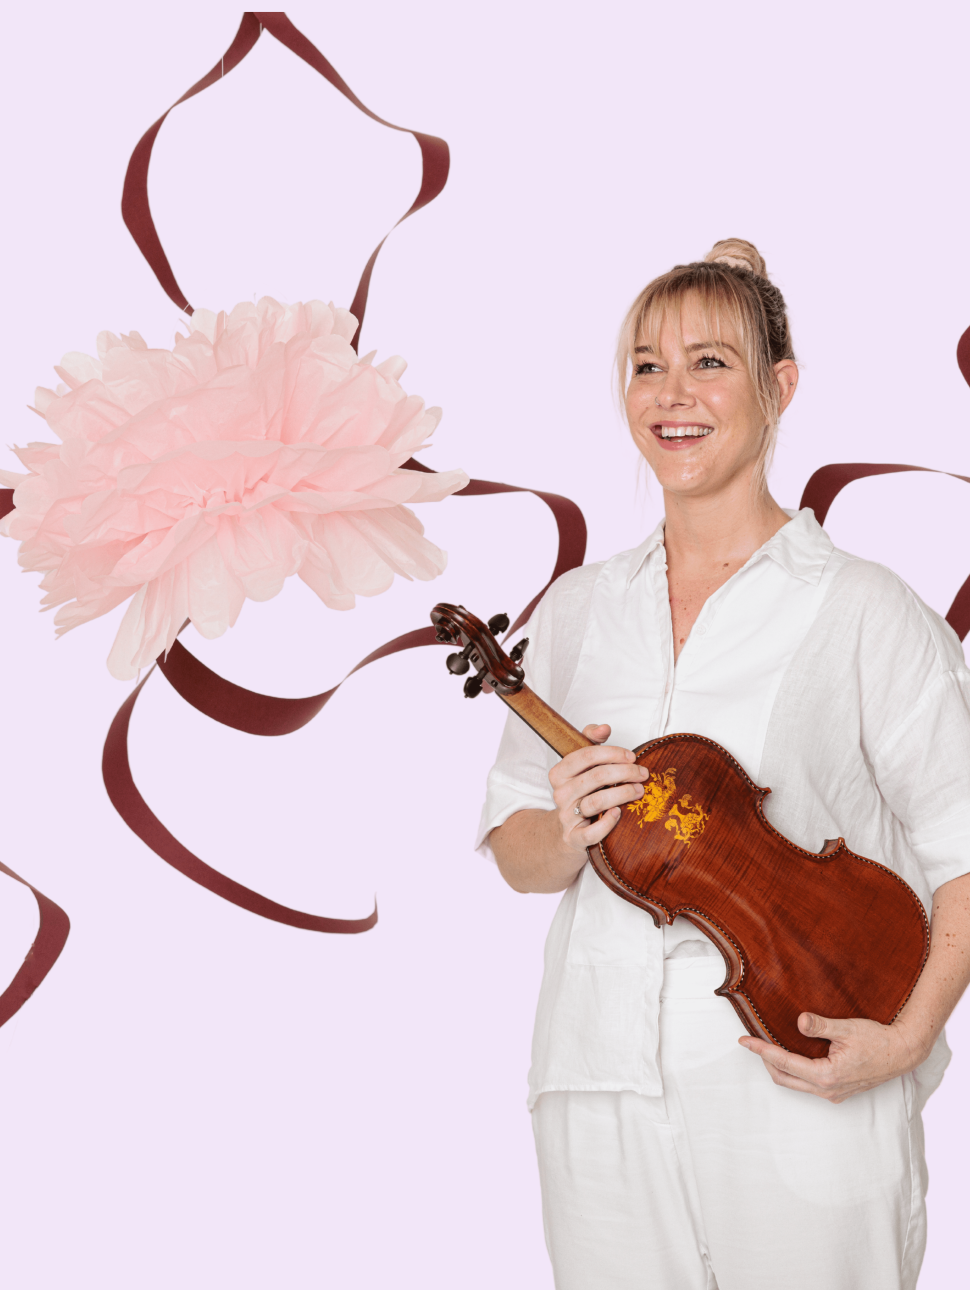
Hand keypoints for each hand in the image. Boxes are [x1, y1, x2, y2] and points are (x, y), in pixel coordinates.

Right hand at [548, 723, 648, 859]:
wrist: (565, 833)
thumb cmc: (580, 793)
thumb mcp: (581, 766)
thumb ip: (590, 741)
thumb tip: (605, 728)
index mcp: (559, 773)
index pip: (585, 755)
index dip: (612, 753)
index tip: (632, 756)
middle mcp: (560, 794)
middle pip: (595, 777)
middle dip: (624, 772)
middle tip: (643, 773)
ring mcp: (566, 817)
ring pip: (596, 802)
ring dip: (622, 794)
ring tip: (640, 790)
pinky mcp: (574, 838)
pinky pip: (590, 832)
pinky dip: (607, 823)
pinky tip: (619, 813)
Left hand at [738, 1012, 925, 1102]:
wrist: (903, 1053)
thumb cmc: (878, 1039)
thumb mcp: (847, 1028)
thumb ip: (820, 1026)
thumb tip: (798, 1020)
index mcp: (826, 1075)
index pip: (783, 1062)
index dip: (761, 1051)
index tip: (744, 1041)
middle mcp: (827, 1089)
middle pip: (784, 1078)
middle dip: (766, 1061)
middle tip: (753, 1042)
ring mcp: (834, 1093)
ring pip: (796, 1083)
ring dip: (780, 1067)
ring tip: (769, 1047)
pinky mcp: (839, 1091)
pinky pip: (809, 1084)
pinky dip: (795, 1071)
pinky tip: (793, 1055)